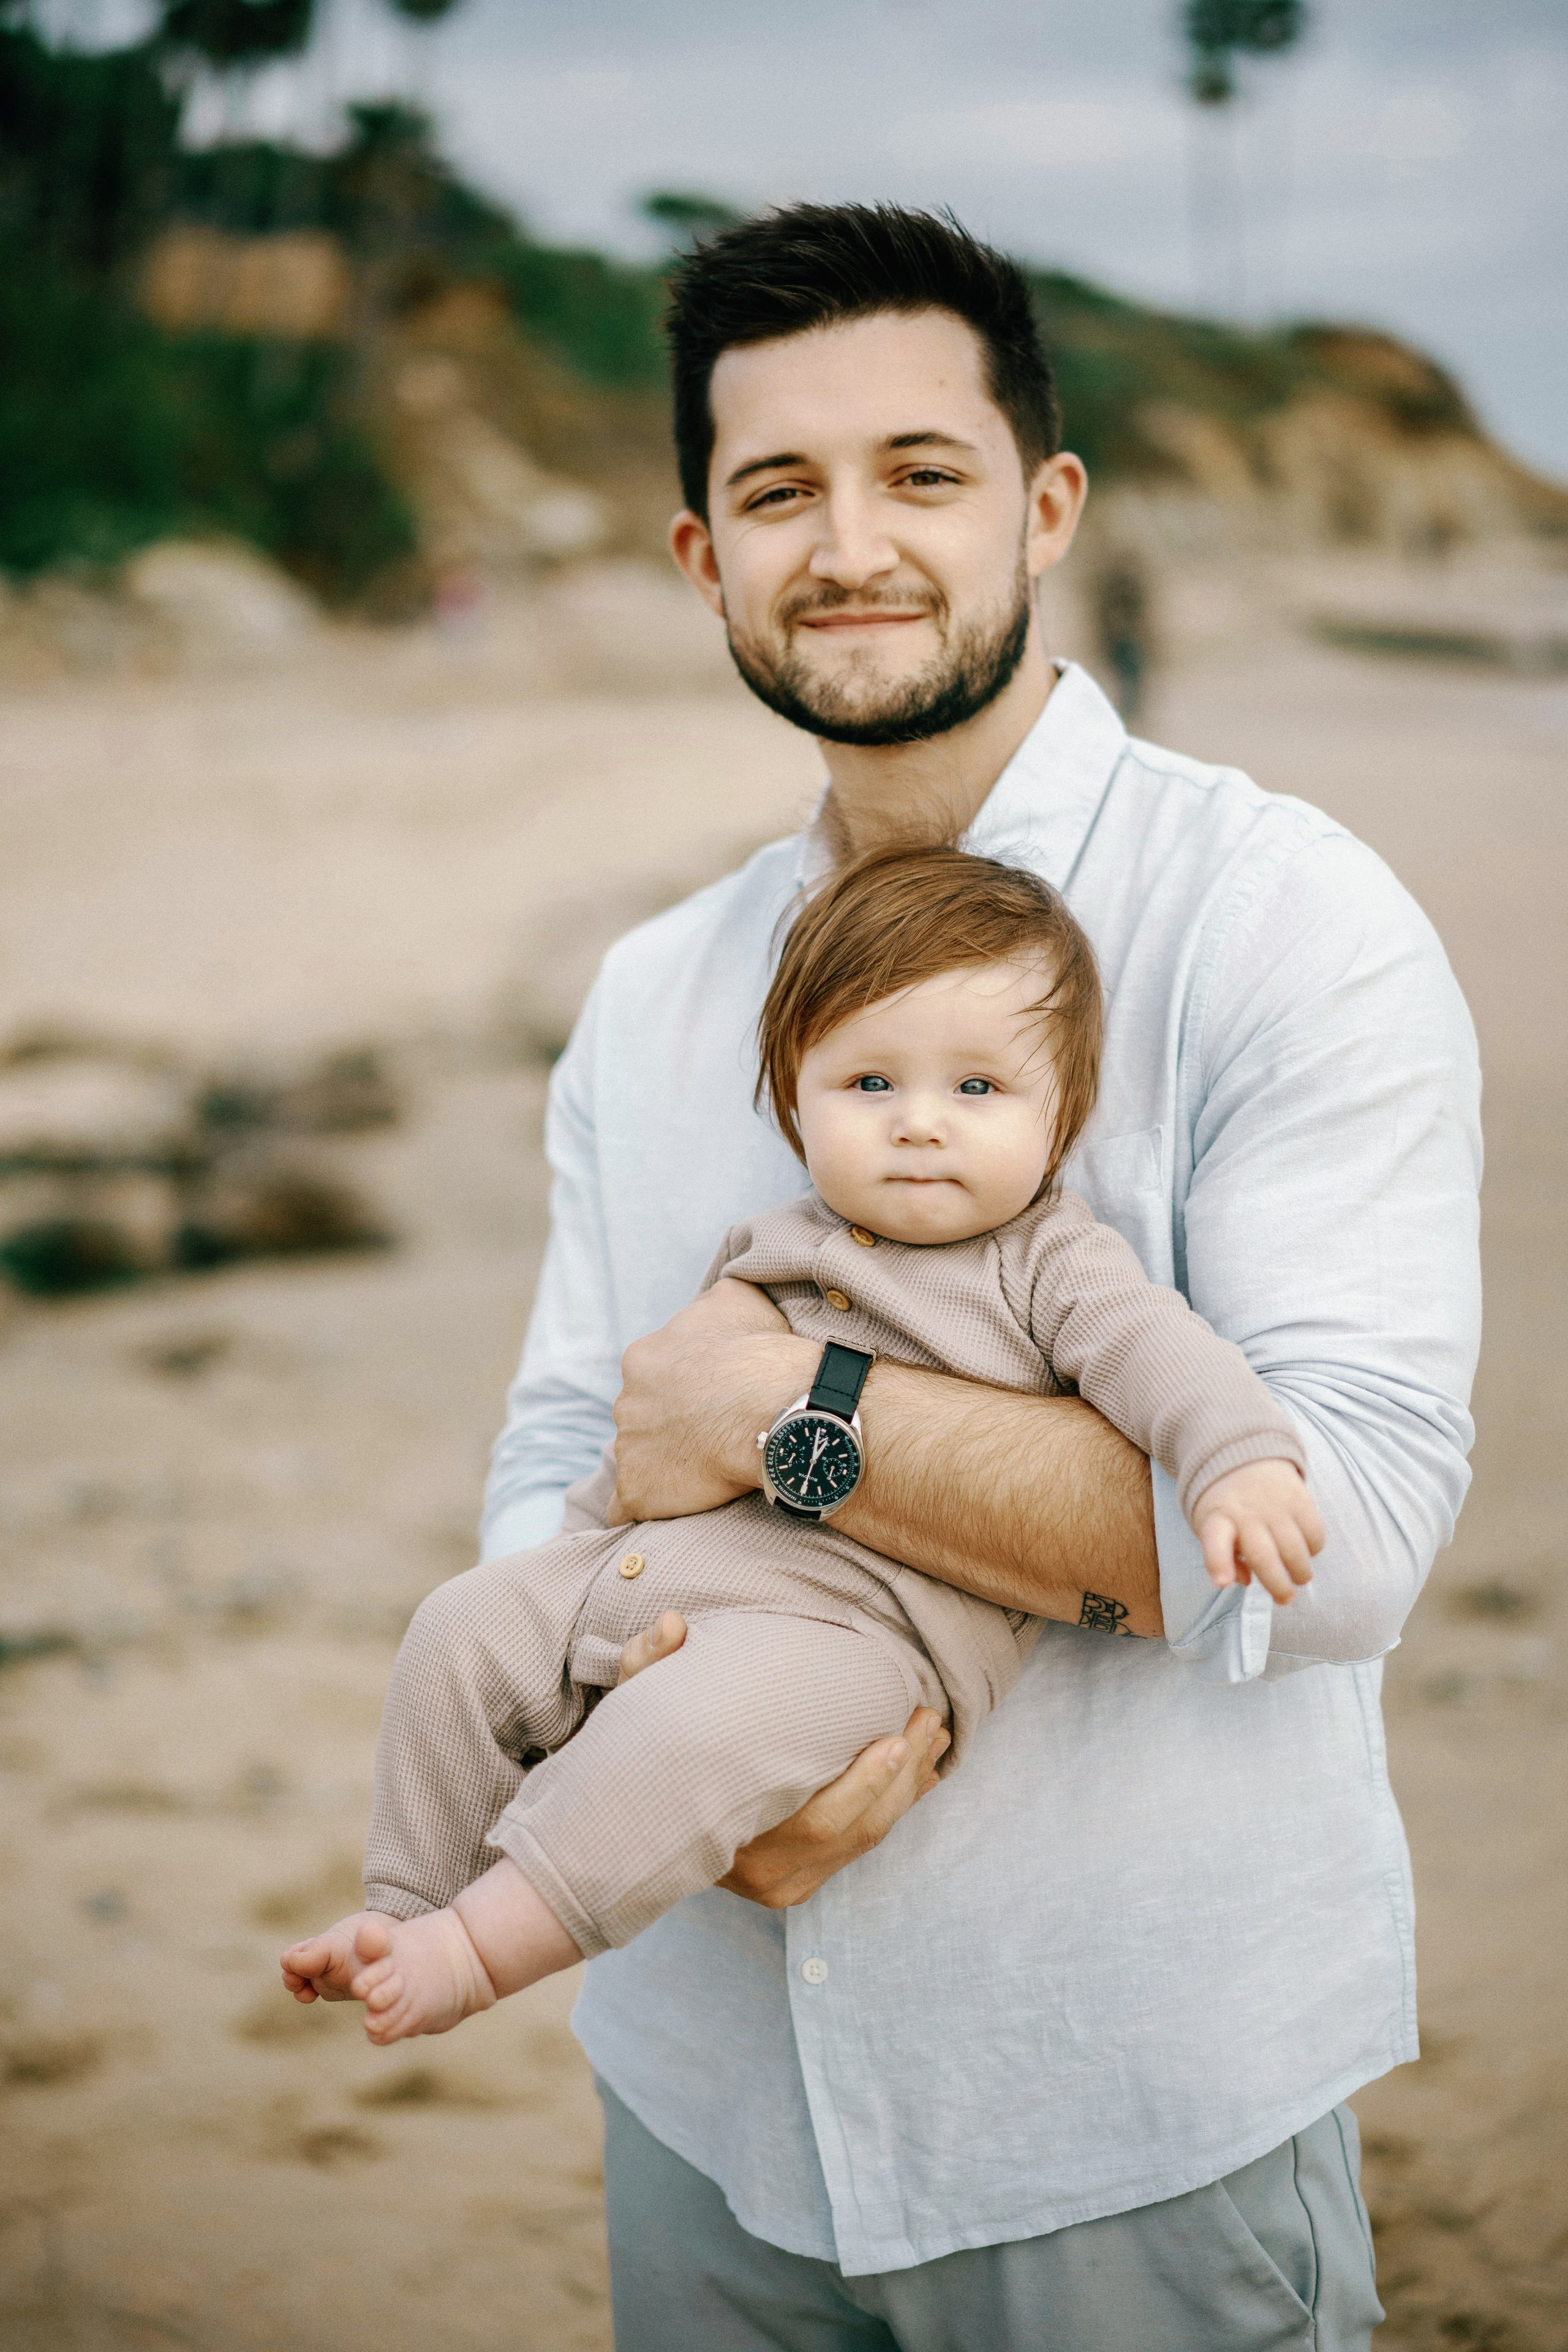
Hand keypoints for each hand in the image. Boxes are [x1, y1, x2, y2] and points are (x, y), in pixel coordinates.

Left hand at [608, 1277, 815, 1525]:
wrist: (773, 1411)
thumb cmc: (760, 1354)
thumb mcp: (736, 1299)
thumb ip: (710, 1301)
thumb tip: (708, 1307)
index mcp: (643, 1359)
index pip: (652, 1376)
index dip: (684, 1389)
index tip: (712, 1399)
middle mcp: (626, 1402)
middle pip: (642, 1416)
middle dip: (670, 1424)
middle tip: (711, 1433)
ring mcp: (628, 1448)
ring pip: (638, 1457)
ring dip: (664, 1463)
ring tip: (705, 1471)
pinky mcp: (637, 1490)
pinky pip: (625, 1506)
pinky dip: (642, 1507)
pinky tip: (664, 1507)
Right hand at [617, 1611, 950, 1905]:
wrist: (634, 1828)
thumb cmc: (646, 1760)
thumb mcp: (640, 1708)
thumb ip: (650, 1665)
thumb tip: (672, 1623)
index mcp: (731, 1836)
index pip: (815, 1819)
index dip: (863, 1782)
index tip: (894, 1736)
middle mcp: (763, 1874)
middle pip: (855, 1830)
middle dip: (903, 1774)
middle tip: (930, 1719)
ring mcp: (785, 1886)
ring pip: (866, 1839)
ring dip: (909, 1786)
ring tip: (934, 1734)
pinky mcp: (800, 1884)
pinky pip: (860, 1846)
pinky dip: (894, 1805)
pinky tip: (920, 1770)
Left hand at [1191, 1457, 1324, 1603]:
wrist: (1242, 1454)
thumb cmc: (1226, 1504)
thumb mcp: (1210, 1526)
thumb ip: (1222, 1555)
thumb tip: (1244, 1581)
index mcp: (1216, 1519)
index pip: (1214, 1541)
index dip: (1218, 1563)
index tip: (1222, 1582)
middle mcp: (1245, 1512)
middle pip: (1263, 1555)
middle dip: (1277, 1584)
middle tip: (1285, 1599)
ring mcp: (1273, 1504)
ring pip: (1294, 1548)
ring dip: (1300, 1571)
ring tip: (1299, 1579)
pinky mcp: (1299, 1496)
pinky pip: (1314, 1532)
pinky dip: (1314, 1548)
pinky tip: (1307, 1551)